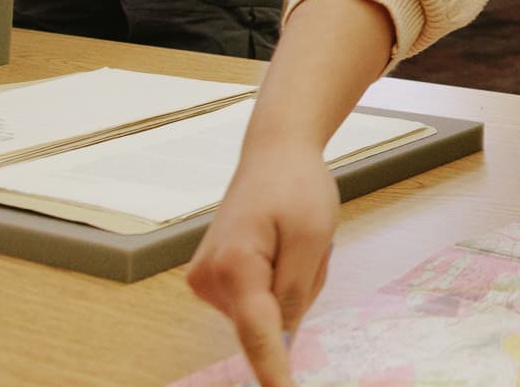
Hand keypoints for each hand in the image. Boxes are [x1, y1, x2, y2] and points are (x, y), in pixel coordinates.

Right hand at [186, 144, 339, 386]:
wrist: (275, 153)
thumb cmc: (297, 186)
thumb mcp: (312, 236)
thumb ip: (294, 292)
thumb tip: (280, 340)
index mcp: (234, 265)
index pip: (257, 333)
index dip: (272, 369)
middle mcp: (209, 279)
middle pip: (267, 321)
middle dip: (299, 292)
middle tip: (310, 246)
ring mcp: (207, 281)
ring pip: (265, 312)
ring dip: (292, 285)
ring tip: (295, 240)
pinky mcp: (214, 280)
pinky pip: (259, 300)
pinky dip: (280, 281)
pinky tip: (283, 247)